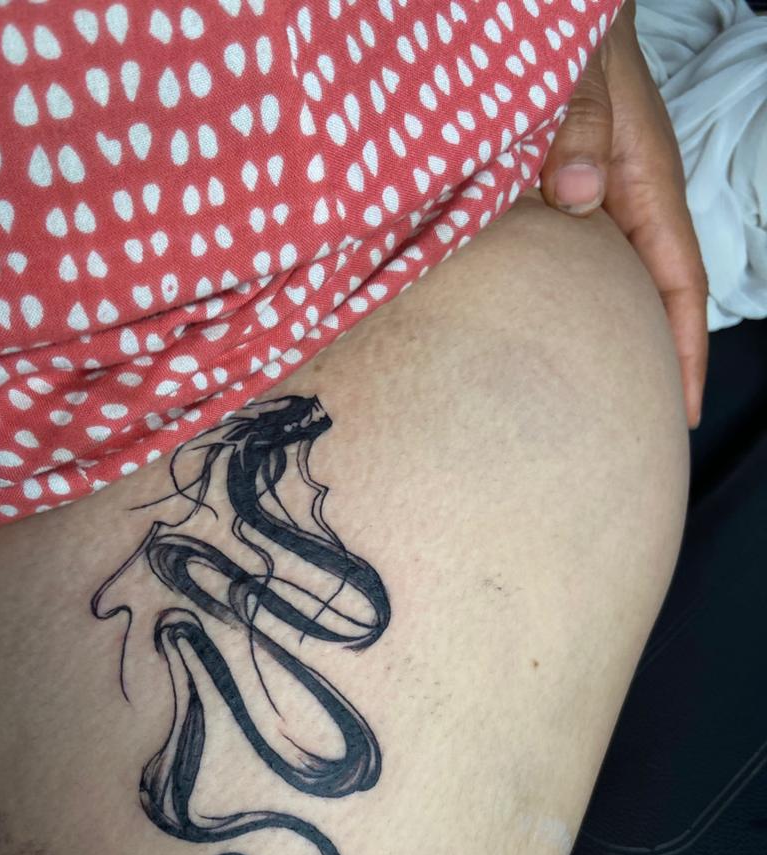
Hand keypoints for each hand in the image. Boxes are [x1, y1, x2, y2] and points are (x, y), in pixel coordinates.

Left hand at [539, 0, 708, 427]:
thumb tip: (578, 198)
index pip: (679, 285)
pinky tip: (551, 342)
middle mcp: (628, 206)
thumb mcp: (580, 84)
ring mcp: (598, 207)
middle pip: (648, 301)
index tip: (681, 410)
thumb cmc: (573, 48)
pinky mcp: (566, 205)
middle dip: (649, 365)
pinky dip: (570, 308)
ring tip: (596, 406)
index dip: (682, 351)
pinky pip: (576, 270)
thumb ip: (578, 135)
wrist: (551, 18)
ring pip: (610, 291)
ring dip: (609, 342)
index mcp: (646, 188)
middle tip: (634, 433)